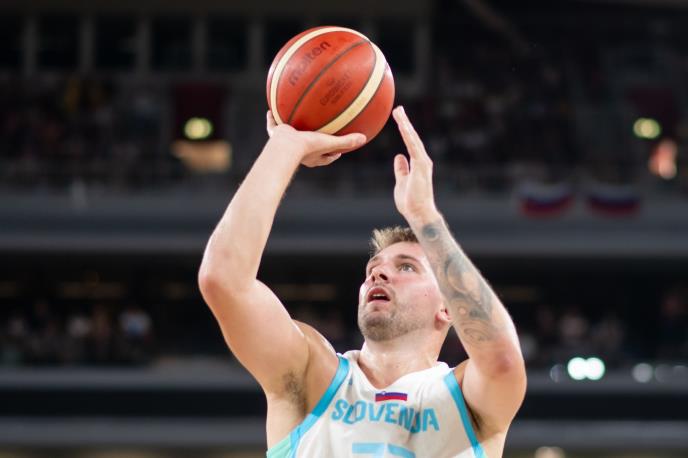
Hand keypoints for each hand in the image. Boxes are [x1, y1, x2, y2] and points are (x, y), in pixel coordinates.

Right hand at [266, 111, 365, 167]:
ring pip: (289, 136)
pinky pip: (273, 126)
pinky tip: (271, 110)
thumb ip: (346, 141)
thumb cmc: (308, 147)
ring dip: (291, 129)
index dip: (332, 155)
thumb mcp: (330, 143)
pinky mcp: (275, 136)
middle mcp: (299, 152)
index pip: (325, 158)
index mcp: (312, 157)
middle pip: (307, 146)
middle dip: (312, 140)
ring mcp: (286, 144)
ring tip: (293, 119)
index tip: (339, 151)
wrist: (286, 147)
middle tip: (317, 133)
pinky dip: (272, 119)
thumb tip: (364, 138)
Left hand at [392, 106, 438, 221]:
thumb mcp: (401, 181)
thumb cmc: (411, 201)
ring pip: (413, 139)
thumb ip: (401, 169)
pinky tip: (402, 126)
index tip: (399, 119)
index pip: (410, 143)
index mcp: (417, 163)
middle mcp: (422, 160)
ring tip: (398, 112)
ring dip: (406, 125)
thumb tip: (399, 157)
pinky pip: (413, 147)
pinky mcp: (421, 165)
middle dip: (405, 123)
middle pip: (412, 137)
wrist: (419, 213)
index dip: (404, 131)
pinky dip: (408, 136)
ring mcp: (423, 162)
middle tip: (398, 109)